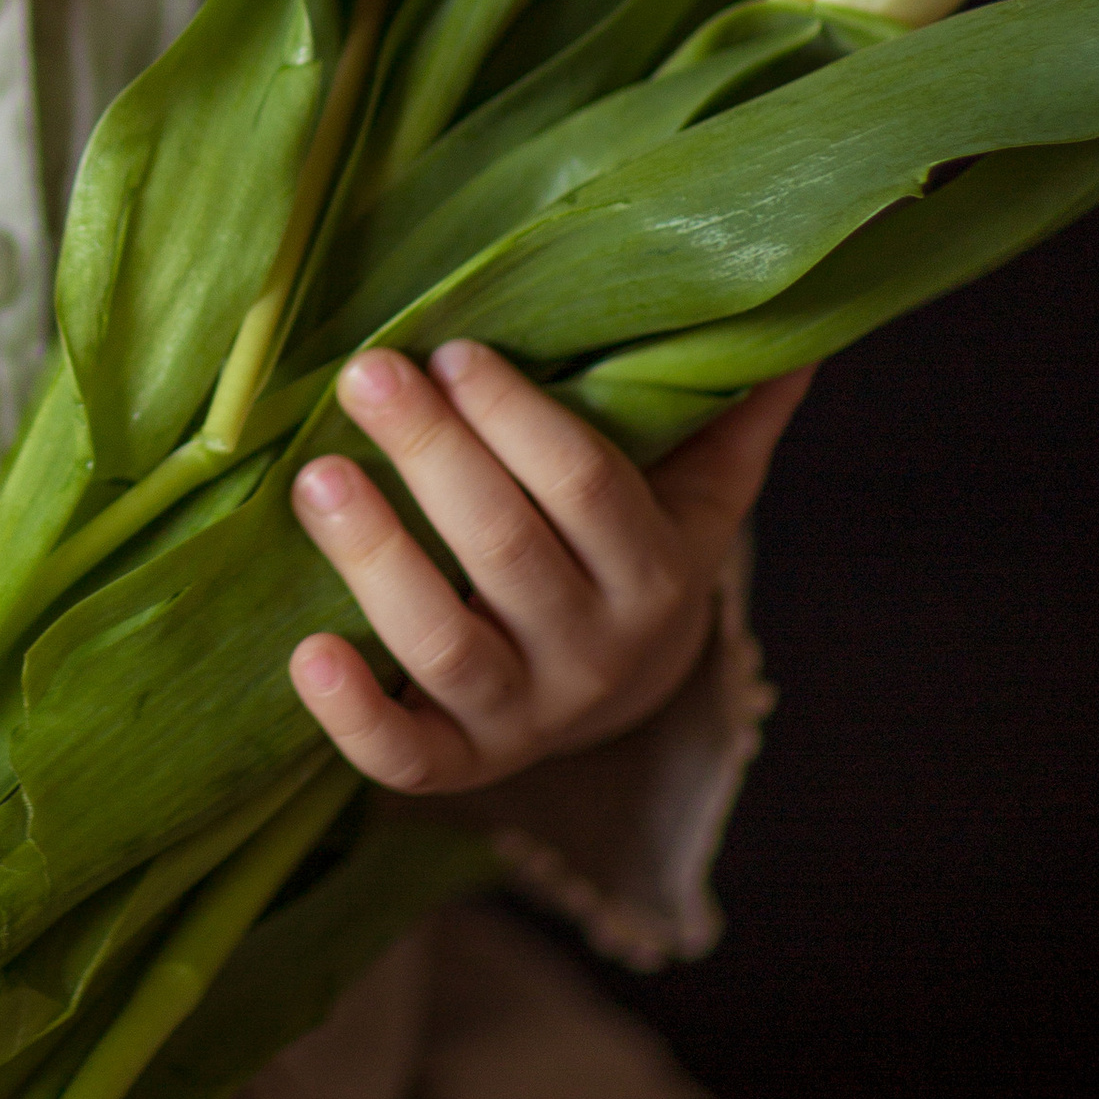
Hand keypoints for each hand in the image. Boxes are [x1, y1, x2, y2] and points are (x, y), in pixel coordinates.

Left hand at [286, 341, 810, 795]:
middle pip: (505, 551)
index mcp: (655, 574)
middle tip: (366, 374)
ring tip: (315, 476)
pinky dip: (352, 715)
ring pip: (446, 644)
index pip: (585, 487)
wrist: (616, 691)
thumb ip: (732, 415)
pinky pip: (404, 758)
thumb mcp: (697, 491)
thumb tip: (794, 335)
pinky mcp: (457, 764)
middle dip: (432, 454)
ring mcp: (524, 716)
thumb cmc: (634, 549)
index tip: (451, 351)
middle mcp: (595, 653)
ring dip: (376, 558)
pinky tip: (305, 651)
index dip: (515, 418)